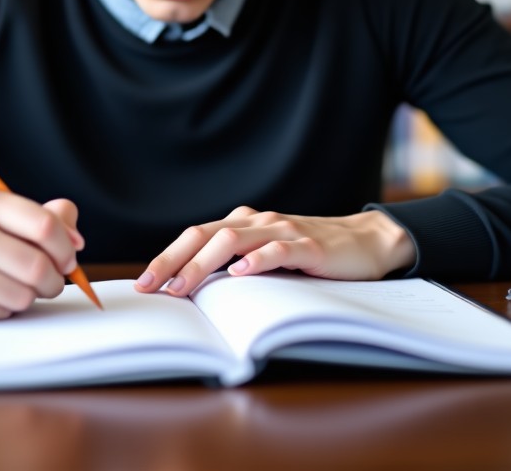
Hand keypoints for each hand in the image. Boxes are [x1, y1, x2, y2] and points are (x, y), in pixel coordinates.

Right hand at [0, 185, 82, 321]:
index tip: (69, 258)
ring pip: (21, 295)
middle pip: (37, 265)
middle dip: (54, 280)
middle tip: (50, 283)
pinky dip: (4, 309)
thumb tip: (75, 237)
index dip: (66, 248)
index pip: (44, 226)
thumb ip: (39, 216)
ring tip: (17, 288)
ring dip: (29, 297)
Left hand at [134, 206, 414, 296]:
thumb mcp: (269, 257)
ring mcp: (283, 230)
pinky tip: (242, 272)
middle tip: (150, 286)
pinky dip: (258, 258)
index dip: (167, 257)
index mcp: (244, 223)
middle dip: (173, 260)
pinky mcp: (310, 246)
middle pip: (206, 235)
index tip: (143, 284)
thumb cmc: (312, 254)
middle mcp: (258, 221)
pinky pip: (279, 249)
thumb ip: (237, 264)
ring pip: (234, 239)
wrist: (366, 242)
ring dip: (204, 263)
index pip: (196, 236)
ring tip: (183, 286)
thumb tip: (193, 289)